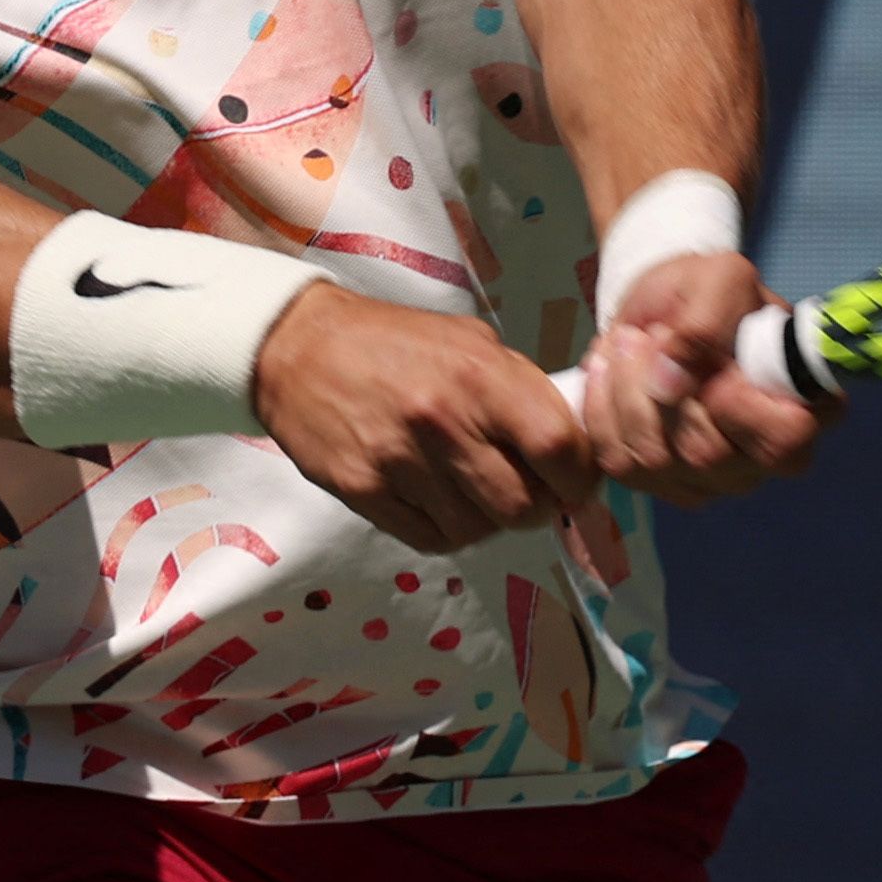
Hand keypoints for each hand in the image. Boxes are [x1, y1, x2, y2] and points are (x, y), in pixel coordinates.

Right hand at [250, 283, 596, 552]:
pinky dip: (446, 530)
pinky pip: (430, 539)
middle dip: (537, 508)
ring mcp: (401, 461)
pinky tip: (440, 502)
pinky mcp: (365, 491)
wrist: (302, 347)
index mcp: (481, 375)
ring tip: (478, 495)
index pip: (559, 446)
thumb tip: (569, 439)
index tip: (577, 481)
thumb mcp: (470, 342)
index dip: (580, 475)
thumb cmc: (397, 342)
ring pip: (477, 531)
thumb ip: (519, 388)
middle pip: (522, 505)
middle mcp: (445, 421)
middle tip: (531, 496)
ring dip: (489, 521)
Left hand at [576, 251, 838, 507]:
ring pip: (655, 461)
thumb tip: (672, 382)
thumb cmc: (707, 291)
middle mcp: (764, 457)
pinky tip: (608, 371)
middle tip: (654, 333)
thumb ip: (706, 322)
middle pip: (707, 455)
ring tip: (628, 343)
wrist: (664, 305)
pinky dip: (601, 410)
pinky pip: (619, 464)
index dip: (743, 411)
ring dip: (626, 391)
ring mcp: (714, 478)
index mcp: (805, 407)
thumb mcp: (720, 278)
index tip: (716, 371)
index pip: (787, 439)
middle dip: (663, 386)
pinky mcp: (663, 484)